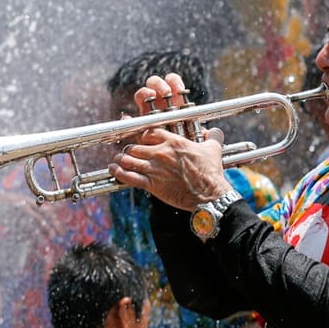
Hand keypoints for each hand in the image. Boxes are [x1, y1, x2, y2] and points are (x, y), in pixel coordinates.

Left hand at [108, 74, 234, 210]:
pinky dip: (119, 173)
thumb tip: (214, 132)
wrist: (210, 196)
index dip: (139, 132)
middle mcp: (162, 153)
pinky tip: (114, 170)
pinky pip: (130, 177)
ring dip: (122, 159)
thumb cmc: (211, 173)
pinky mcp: (153, 185)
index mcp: (174, 142)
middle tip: (127, 151)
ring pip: (129, 159)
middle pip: (135, 145)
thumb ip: (212, 137)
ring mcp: (156, 169)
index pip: (149, 132)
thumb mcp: (213, 150)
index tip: (134, 133)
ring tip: (118, 160)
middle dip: (129, 148)